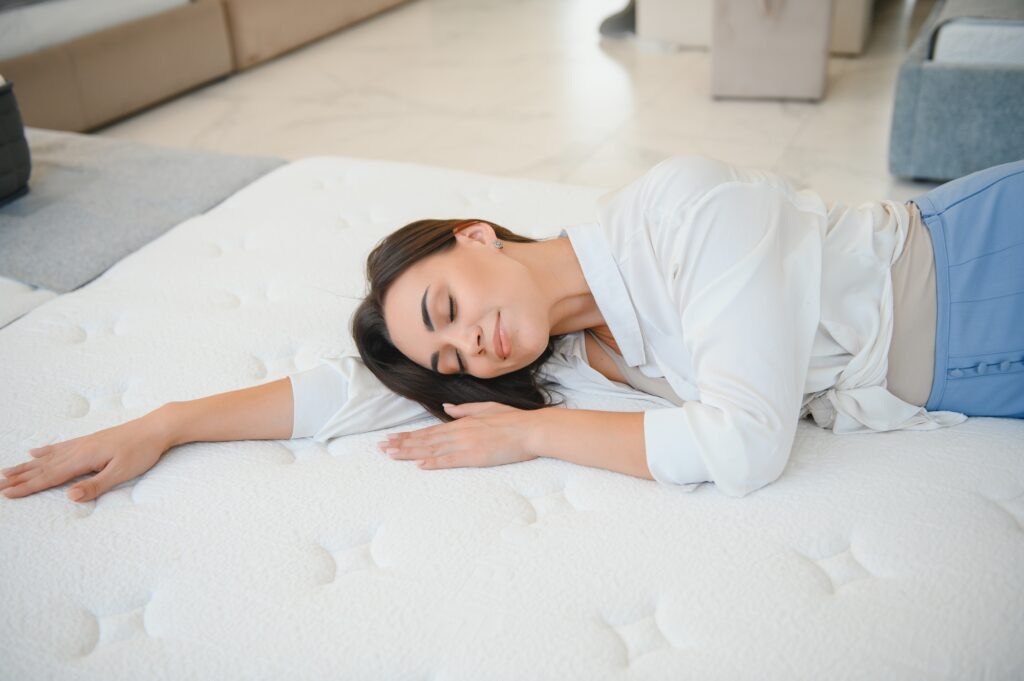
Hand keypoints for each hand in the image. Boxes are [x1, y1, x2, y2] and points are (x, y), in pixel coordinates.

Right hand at [1, 407, 175, 502]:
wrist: (156, 428)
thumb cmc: (142, 451)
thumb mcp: (122, 472)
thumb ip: (96, 485)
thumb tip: (69, 497)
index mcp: (84, 459)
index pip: (50, 477)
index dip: (28, 486)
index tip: (7, 493)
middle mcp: (79, 449)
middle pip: (43, 467)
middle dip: (20, 478)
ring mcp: (83, 443)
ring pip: (48, 457)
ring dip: (26, 466)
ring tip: (6, 470)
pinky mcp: (90, 441)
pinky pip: (60, 446)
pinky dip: (45, 450)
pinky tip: (34, 451)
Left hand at [379, 401, 539, 469]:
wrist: (532, 429)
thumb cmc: (514, 419)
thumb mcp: (487, 408)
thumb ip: (465, 409)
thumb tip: (447, 407)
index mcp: (462, 422)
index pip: (429, 431)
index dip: (409, 436)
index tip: (392, 439)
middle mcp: (460, 432)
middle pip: (425, 439)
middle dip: (402, 444)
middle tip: (381, 448)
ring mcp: (467, 444)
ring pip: (432, 449)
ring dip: (410, 452)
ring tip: (391, 455)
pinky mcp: (476, 456)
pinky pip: (451, 460)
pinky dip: (434, 462)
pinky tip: (419, 464)